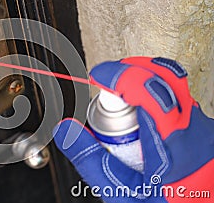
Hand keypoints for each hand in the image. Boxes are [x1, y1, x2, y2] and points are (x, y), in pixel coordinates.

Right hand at [54, 57, 213, 201]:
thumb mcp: (122, 194)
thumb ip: (91, 161)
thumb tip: (65, 129)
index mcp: (176, 146)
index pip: (149, 90)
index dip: (118, 74)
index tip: (98, 75)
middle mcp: (197, 131)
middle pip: (163, 78)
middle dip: (129, 75)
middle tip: (108, 87)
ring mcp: (204, 130)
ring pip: (172, 88)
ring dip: (141, 90)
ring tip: (124, 117)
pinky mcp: (203, 131)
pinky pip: (178, 102)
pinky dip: (153, 104)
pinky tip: (141, 129)